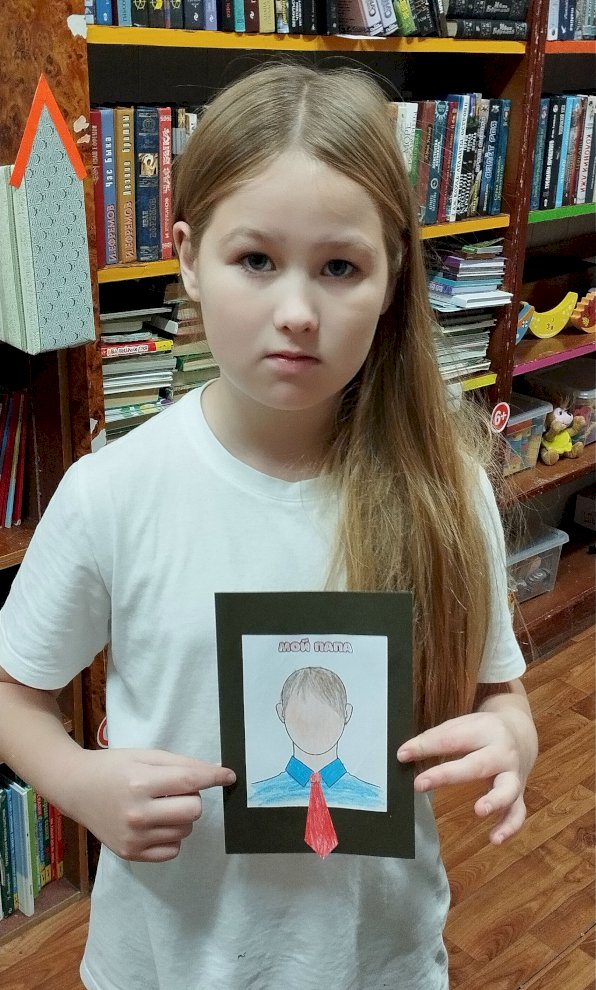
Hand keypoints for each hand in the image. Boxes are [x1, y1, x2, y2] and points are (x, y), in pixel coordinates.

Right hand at [67, 748, 235, 862]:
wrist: (75, 788)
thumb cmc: (113, 767)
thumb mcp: (146, 756)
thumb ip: (182, 765)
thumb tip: (217, 773)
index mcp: (141, 784)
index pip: (190, 782)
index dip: (215, 778)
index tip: (230, 777)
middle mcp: (137, 814)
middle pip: (193, 811)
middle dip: (192, 798)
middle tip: (174, 791)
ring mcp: (133, 838)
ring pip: (186, 830)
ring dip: (181, 817)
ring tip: (159, 805)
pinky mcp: (131, 854)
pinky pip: (173, 849)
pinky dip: (172, 836)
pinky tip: (155, 823)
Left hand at [397, 708, 535, 845]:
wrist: (521, 734)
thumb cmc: (482, 732)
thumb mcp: (463, 725)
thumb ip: (436, 738)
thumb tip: (404, 754)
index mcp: (484, 731)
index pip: (451, 738)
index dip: (425, 747)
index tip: (402, 755)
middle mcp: (502, 753)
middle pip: (477, 764)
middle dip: (447, 775)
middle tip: (419, 784)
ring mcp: (514, 775)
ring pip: (507, 789)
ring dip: (495, 801)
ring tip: (479, 811)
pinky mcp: (519, 795)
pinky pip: (517, 813)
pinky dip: (509, 827)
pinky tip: (494, 839)